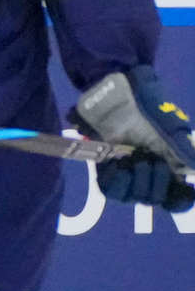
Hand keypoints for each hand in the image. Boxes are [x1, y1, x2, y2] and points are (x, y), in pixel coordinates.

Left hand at [74, 65, 194, 210]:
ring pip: (130, 197)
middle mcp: (150, 169)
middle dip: (155, 185)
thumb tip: (194, 169)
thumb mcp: (172, 124)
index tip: (178, 196)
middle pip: (152, 199)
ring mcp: (127, 168)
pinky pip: (108, 188)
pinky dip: (114, 182)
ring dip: (134, 184)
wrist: (117, 89)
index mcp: (171, 161)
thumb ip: (184, 148)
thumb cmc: (149, 102)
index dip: (177, 201)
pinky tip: (118, 167)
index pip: (176, 196)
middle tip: (152, 162)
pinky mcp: (105, 164)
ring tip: (135, 162)